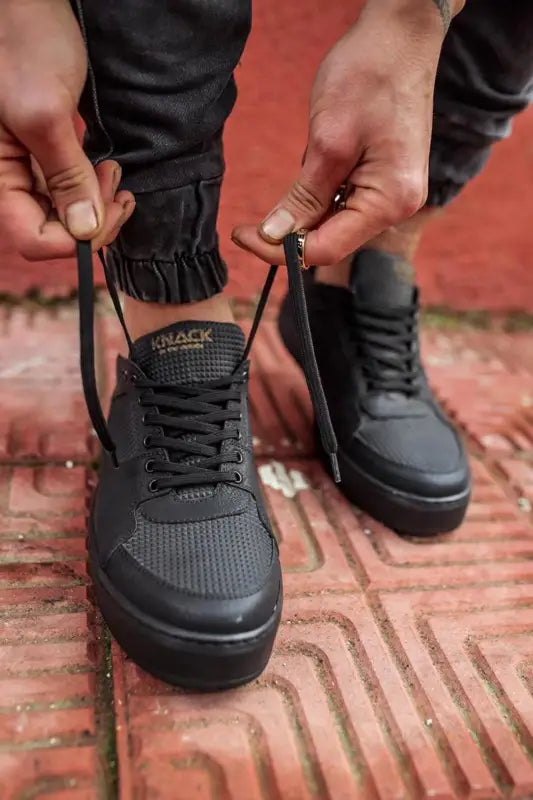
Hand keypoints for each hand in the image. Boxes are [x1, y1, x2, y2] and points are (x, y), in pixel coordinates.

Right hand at [0, 0, 133, 259]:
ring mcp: (27, 167)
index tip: (108, 211)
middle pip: (53, 231)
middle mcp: (10, 178)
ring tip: (115, 173)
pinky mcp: (46, 153)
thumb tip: (85, 231)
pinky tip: (107, 169)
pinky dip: (93, 187)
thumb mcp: (45, 113)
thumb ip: (65, 176)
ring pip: (66, 213)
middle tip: (119, 190)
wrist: (30, 3)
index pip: (33, 238)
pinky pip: (70, 189)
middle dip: (93, 220)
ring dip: (98, 204)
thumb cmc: (26, 42)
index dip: (75, 239)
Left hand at [232, 0, 451, 265]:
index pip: (325, 249)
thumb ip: (303, 198)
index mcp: (389, 201)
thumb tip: (274, 236)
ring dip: (305, 211)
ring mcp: (394, 193)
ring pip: (335, 223)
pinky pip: (345, 203)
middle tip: (248, 224)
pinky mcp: (386, 179)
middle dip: (289, 235)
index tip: (243, 236)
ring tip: (299, 165)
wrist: (401, 36)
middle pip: (331, 241)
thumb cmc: (369, 77)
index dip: (280, 250)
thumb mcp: (327, 142)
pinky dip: (320, 195)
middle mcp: (398, 206)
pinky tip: (317, 161)